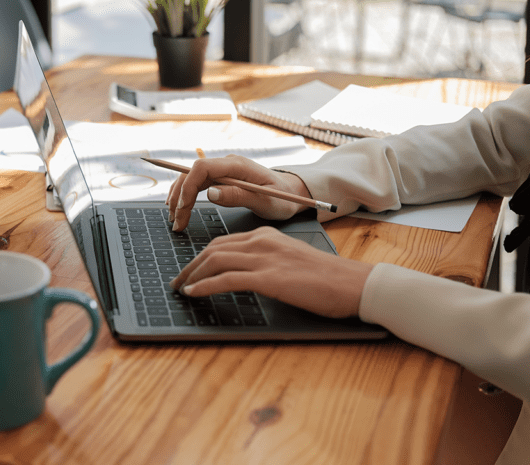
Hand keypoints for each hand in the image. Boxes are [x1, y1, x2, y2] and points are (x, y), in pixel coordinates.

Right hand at [166, 155, 311, 231]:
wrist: (291, 194)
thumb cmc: (282, 198)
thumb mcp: (265, 201)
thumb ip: (238, 196)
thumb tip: (211, 193)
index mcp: (237, 165)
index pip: (202, 168)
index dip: (188, 186)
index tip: (183, 208)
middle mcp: (227, 164)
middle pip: (191, 173)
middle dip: (179, 197)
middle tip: (177, 222)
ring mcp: (222, 170)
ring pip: (190, 178)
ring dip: (179, 197)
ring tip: (175, 219)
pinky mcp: (221, 178)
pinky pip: (197, 184)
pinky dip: (185, 196)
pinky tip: (180, 209)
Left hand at [169, 227, 371, 318]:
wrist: (352, 283)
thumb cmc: (327, 279)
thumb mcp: (291, 262)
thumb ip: (268, 262)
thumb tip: (247, 276)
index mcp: (267, 235)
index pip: (223, 242)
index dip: (202, 257)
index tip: (190, 270)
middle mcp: (262, 241)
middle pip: (214, 249)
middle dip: (191, 265)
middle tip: (178, 281)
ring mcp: (265, 258)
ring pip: (215, 261)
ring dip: (192, 275)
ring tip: (180, 288)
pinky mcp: (268, 277)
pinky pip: (226, 279)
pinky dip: (204, 285)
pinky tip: (193, 293)